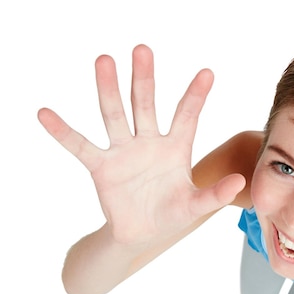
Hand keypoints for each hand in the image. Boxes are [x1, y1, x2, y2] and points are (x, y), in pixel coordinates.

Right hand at [38, 45, 244, 245]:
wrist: (141, 235)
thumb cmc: (170, 215)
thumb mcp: (195, 206)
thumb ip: (215, 194)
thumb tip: (241, 182)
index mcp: (176, 148)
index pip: (187, 116)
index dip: (196, 96)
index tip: (208, 72)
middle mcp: (149, 143)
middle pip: (146, 104)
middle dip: (145, 79)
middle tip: (142, 49)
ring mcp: (124, 152)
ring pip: (115, 115)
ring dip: (108, 89)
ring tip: (104, 60)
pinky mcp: (102, 167)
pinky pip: (80, 146)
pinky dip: (63, 132)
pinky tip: (45, 113)